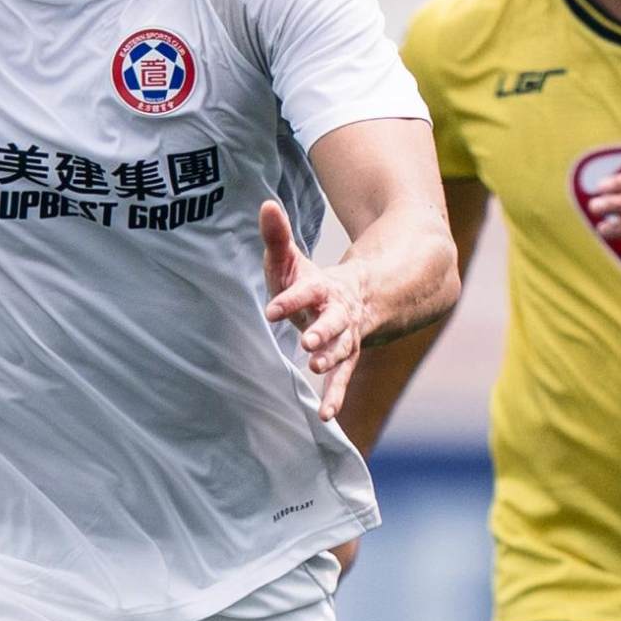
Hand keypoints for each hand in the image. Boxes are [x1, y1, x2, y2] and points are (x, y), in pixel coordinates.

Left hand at [258, 199, 371, 417]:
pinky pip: (343, 377)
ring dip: (330, 359)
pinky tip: (327, 416)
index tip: (272, 310)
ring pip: (342, 349)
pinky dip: (336, 396)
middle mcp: (338, 313)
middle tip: (307, 341)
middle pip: (333, 321)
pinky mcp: (345, 356)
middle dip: (321, 330)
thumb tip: (265, 204)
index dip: (290, 299)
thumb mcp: (292, 258)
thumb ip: (277, 236)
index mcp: (321, 287)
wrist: (354, 297)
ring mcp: (345, 336)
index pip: (306, 291)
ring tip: (315, 367)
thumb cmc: (309, 281)